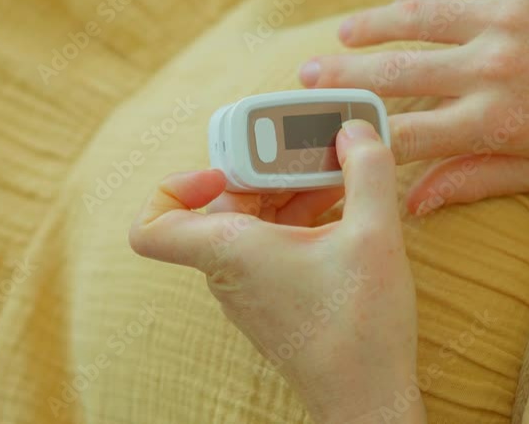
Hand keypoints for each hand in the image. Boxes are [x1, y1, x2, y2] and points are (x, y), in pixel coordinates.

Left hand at [129, 120, 424, 423]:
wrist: (367, 398)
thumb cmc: (360, 328)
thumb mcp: (375, 234)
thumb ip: (367, 169)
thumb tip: (353, 132)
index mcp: (231, 252)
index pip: (153, 225)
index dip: (175, 185)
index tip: (224, 171)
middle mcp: (229, 271)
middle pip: (219, 203)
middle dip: (263, 168)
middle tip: (306, 150)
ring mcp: (249, 287)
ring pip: (250, 221)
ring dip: (287, 189)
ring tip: (337, 172)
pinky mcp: (273, 297)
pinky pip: (270, 241)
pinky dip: (297, 216)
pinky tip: (342, 206)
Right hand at [299, 0, 528, 213]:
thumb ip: (472, 182)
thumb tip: (409, 204)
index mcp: (500, 121)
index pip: (408, 134)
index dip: (361, 137)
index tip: (329, 139)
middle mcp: (495, 66)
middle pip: (395, 73)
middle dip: (342, 78)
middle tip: (307, 77)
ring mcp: (507, 15)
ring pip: (414, 16)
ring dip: (370, 26)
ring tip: (342, 35)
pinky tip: (402, 1)